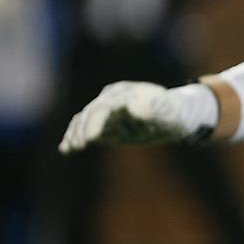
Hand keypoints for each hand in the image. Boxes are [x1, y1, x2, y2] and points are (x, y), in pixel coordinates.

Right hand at [59, 81, 218, 152]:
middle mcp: (113, 98)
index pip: (106, 106)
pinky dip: (76, 136)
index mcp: (127, 93)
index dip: (97, 121)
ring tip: (69, 149)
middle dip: (84, 129)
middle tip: (79, 146)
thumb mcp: (170, 113)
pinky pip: (87, 127)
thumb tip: (132, 108)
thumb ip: (153, 110)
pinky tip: (66, 149)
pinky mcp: (106, 121)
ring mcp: (108, 108)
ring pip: (85, 119)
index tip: (92, 137)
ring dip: (75, 133)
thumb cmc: (175, 114)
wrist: (177, 114)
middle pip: (92, 112)